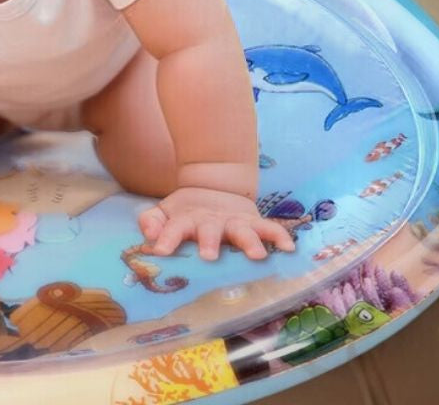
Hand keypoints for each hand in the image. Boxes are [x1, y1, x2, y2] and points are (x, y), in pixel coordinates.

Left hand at [138, 186, 295, 260]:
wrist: (214, 181)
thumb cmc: (187, 210)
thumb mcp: (165, 211)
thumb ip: (151, 221)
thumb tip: (149, 235)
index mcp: (186, 220)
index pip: (173, 228)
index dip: (166, 238)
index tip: (160, 251)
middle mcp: (210, 221)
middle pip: (209, 231)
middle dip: (209, 243)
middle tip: (209, 256)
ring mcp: (233, 221)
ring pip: (242, 230)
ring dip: (249, 242)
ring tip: (257, 256)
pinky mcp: (252, 221)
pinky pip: (268, 228)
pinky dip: (279, 236)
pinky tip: (289, 248)